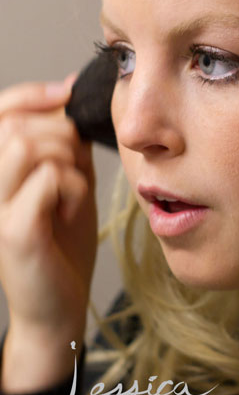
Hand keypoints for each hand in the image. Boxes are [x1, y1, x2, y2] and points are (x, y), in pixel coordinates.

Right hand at [0, 78, 97, 392]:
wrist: (58, 304)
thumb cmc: (63, 242)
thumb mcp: (69, 180)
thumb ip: (66, 142)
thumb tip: (67, 91)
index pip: (0, 111)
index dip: (32, 94)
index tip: (67, 94)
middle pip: (17, 125)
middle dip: (62, 136)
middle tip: (76, 171)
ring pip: (26, 146)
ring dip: (66, 163)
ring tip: (71, 191)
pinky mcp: (12, 231)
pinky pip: (46, 179)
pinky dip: (71, 187)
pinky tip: (69, 210)